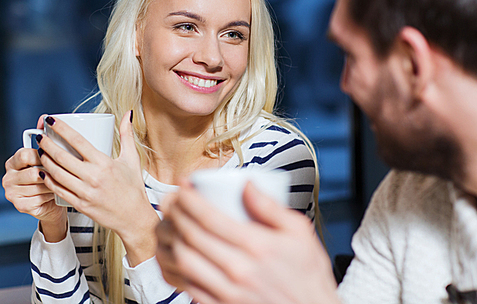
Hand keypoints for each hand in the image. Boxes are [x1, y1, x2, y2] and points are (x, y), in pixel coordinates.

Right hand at [3, 114, 66, 241]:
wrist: (54, 201)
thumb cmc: (53, 174)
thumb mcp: (49, 156)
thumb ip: (46, 138)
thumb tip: (45, 118)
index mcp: (14, 161)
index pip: (25, 154)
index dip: (43, 155)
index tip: (56, 156)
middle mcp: (9, 176)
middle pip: (33, 171)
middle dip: (51, 171)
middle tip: (65, 171)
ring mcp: (12, 192)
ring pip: (39, 185)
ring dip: (55, 183)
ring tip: (65, 181)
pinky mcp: (20, 206)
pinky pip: (40, 198)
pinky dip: (52, 195)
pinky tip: (58, 193)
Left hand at [37, 111, 159, 264]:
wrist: (134, 217)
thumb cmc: (133, 187)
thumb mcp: (132, 158)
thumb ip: (127, 134)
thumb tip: (128, 114)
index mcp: (105, 163)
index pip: (78, 141)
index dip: (61, 129)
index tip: (52, 120)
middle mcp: (93, 177)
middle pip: (62, 157)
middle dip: (46, 144)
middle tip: (40, 136)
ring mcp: (85, 192)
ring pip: (56, 173)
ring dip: (44, 161)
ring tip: (40, 152)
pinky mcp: (80, 204)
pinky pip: (58, 189)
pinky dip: (48, 180)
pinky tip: (43, 172)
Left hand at [156, 181, 340, 303]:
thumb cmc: (308, 274)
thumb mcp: (300, 233)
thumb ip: (271, 207)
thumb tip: (247, 184)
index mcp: (257, 246)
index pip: (210, 217)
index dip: (189, 198)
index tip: (182, 185)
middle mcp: (239, 270)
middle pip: (192, 236)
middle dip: (175, 212)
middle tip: (171, 198)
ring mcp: (228, 292)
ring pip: (185, 260)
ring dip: (172, 237)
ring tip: (170, 222)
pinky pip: (189, 285)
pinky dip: (177, 266)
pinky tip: (178, 251)